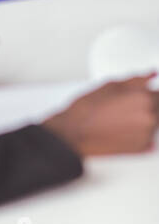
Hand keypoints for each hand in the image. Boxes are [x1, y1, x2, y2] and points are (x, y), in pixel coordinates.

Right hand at [42, 76, 158, 156]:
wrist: (73, 133)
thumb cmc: (87, 109)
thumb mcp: (110, 85)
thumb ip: (137, 79)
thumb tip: (152, 74)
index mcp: (143, 98)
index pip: (158, 92)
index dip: (148, 90)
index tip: (140, 92)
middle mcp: (149, 117)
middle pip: (158, 107)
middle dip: (148, 104)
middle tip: (126, 104)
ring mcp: (147, 135)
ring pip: (155, 122)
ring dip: (144, 118)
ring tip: (121, 117)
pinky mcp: (143, 149)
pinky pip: (151, 137)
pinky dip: (140, 132)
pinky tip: (122, 128)